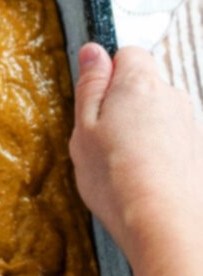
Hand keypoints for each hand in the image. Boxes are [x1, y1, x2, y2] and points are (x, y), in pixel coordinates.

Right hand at [69, 43, 202, 264]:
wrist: (164, 224)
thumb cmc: (116, 177)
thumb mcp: (84, 128)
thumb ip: (90, 86)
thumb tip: (92, 51)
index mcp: (140, 85)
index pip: (128, 54)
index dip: (106, 74)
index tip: (91, 101)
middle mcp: (172, 97)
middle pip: (143, 86)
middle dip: (121, 105)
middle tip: (99, 138)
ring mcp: (190, 125)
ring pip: (156, 115)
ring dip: (138, 131)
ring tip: (119, 165)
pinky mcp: (198, 151)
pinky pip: (169, 140)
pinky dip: (155, 153)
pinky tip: (141, 178)